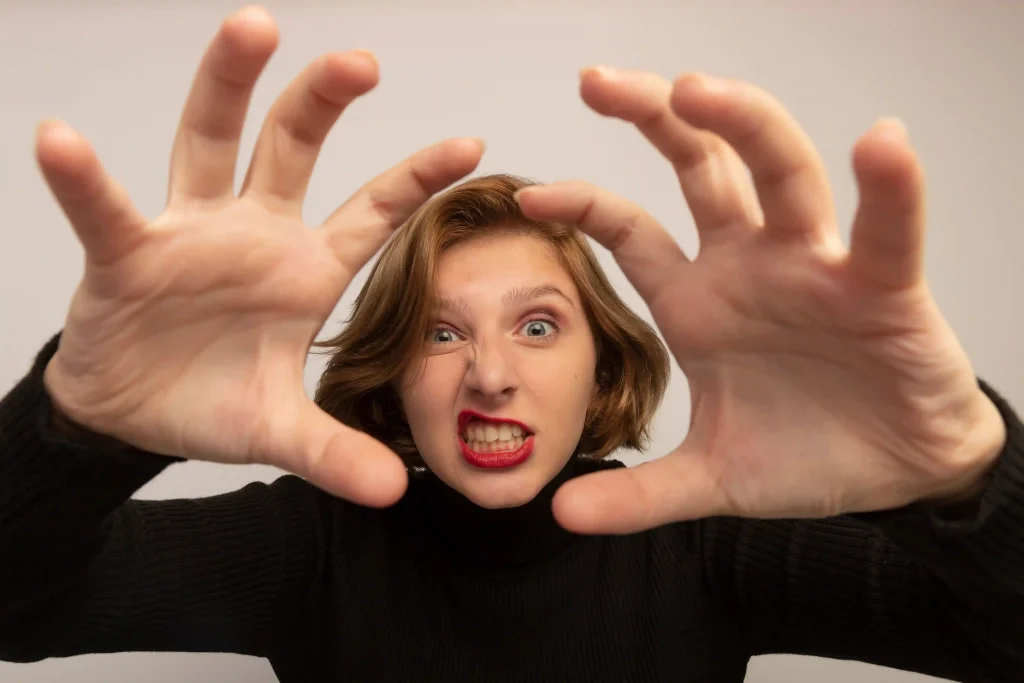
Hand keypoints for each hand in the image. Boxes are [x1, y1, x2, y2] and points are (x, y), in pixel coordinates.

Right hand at [38, 7, 483, 505]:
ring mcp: (190, 234)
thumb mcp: (280, 431)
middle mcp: (253, 233)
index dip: (417, 177)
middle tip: (363, 61)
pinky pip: (106, 210)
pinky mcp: (127, 255)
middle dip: (324, 101)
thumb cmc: (210, 401)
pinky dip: (83, 180)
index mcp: (305, 268)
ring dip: (229, 85)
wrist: (132, 418)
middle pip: (293, 147)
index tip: (472, 143)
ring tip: (254, 27)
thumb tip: (395, 491)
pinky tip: (60, 141)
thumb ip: (334, 453)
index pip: (372, 212)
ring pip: (211, 142)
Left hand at [516, 67, 1005, 533]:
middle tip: (599, 81)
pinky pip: (885, 229)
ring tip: (696, 89)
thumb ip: (639, 496)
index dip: (581, 205)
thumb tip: (561, 515)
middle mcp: (751, 266)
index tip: (527, 195)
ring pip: (779, 173)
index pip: (629, 231)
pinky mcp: (883, 286)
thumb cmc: (807, 454)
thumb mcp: (708, 479)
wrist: (894, 477)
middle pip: (700, 167)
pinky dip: (889, 189)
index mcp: (699, 300)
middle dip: (652, 118)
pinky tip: (879, 145)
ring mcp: (815, 267)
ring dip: (743, 125)